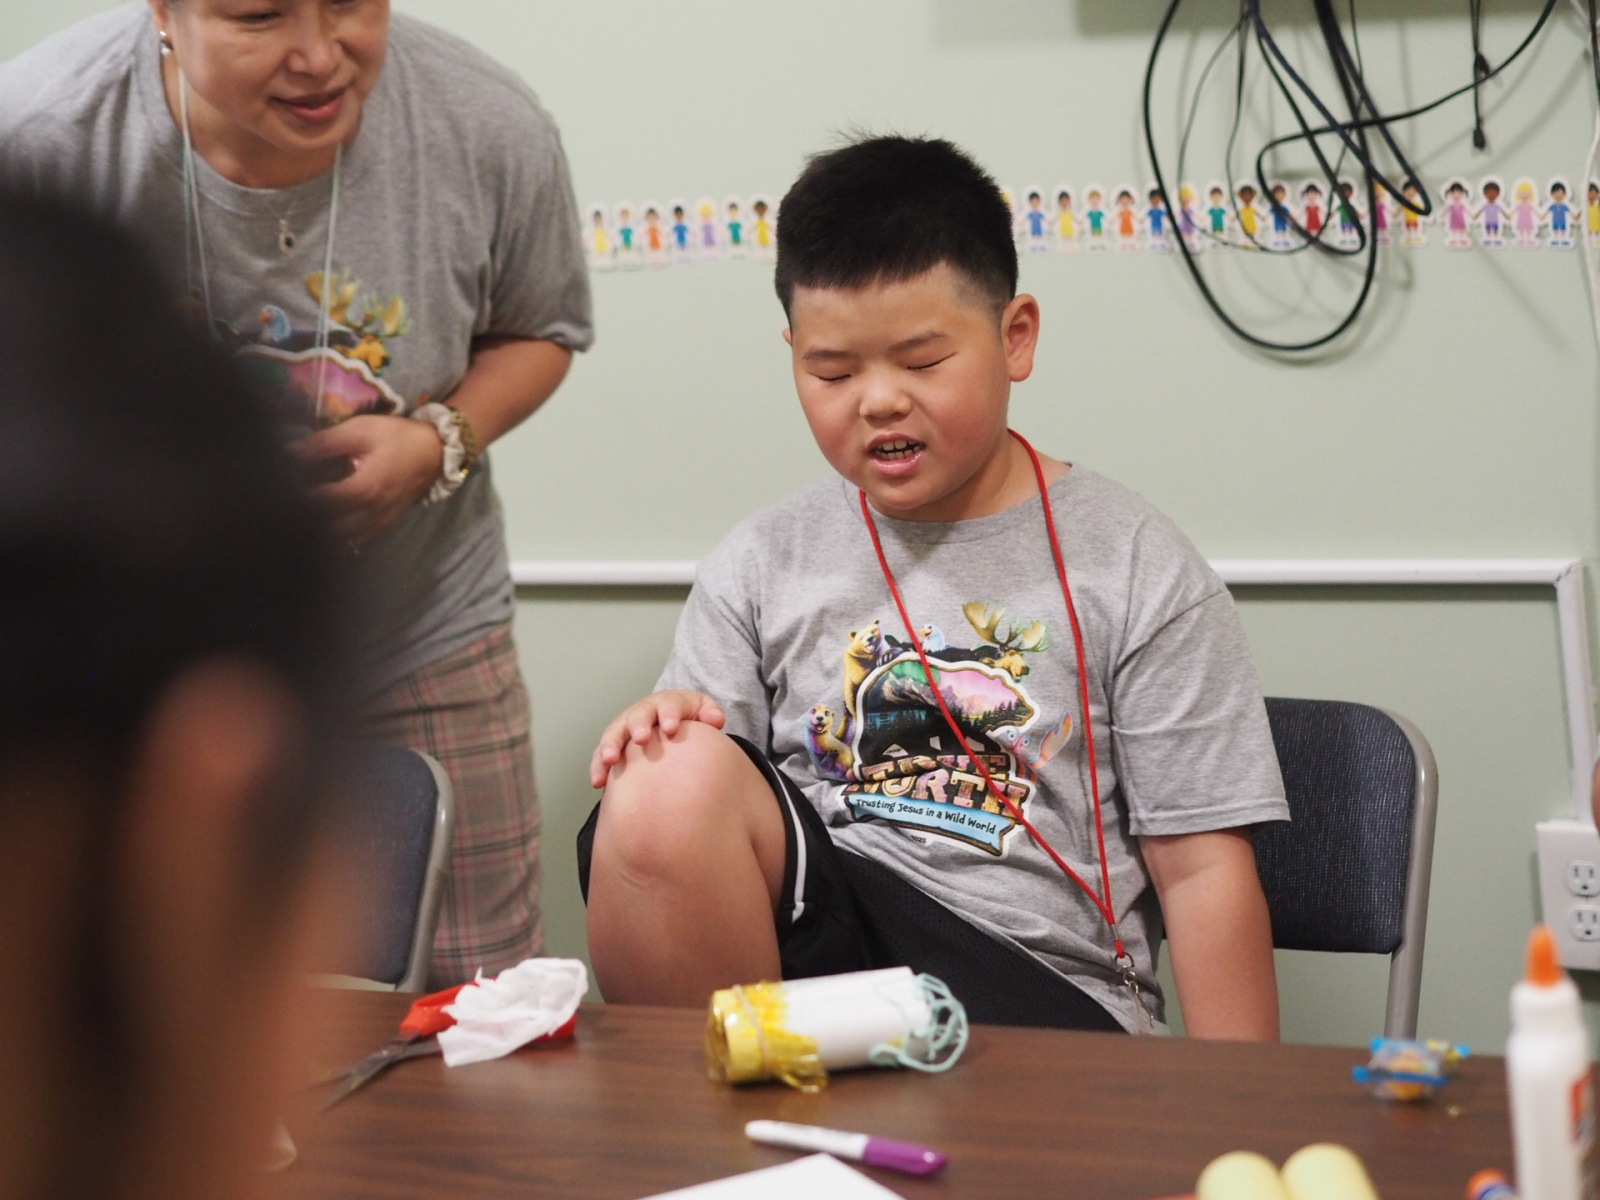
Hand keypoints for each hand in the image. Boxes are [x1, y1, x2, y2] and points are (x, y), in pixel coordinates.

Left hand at [294, 414, 442, 547]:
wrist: (437, 450)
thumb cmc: (397, 437)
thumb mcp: (359, 431)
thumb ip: (322, 443)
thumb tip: (287, 452)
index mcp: (363, 489)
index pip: (320, 504)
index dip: (295, 500)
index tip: (276, 492)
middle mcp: (371, 513)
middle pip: (329, 531)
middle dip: (306, 523)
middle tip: (284, 510)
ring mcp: (380, 523)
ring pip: (343, 543)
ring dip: (321, 535)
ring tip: (301, 522)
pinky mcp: (385, 525)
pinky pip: (358, 543)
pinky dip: (339, 541)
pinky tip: (325, 532)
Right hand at [589, 690, 725, 787]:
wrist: (669, 722)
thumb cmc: (688, 720)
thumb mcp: (703, 711)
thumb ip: (710, 714)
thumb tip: (716, 721)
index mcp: (666, 704)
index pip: (669, 705)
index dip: (669, 715)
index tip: (671, 729)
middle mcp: (643, 713)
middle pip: (637, 715)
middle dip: (638, 725)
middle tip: (641, 739)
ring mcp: (625, 728)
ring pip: (614, 733)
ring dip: (610, 746)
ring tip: (610, 761)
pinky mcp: (614, 746)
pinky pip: (602, 755)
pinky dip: (598, 767)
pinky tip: (598, 783)